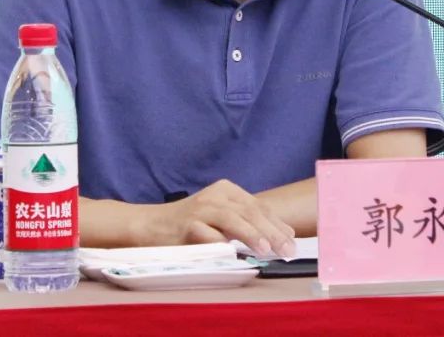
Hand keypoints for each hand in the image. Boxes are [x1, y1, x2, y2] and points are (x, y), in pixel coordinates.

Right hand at [143, 179, 296, 257]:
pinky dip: (221, 243)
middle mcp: (215, 195)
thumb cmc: (191, 225)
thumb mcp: (222, 217)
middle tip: (287, 249)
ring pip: (232, 219)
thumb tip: (284, 234)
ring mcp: (200, 209)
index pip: (259, 206)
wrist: (151, 225)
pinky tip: (233, 253)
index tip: (293, 240)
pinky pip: (207, 234)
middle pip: (249, 211)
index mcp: (227, 190)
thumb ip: (248, 222)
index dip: (277, 223)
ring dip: (251, 235)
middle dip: (271, 232)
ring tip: (267, 249)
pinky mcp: (186, 225)